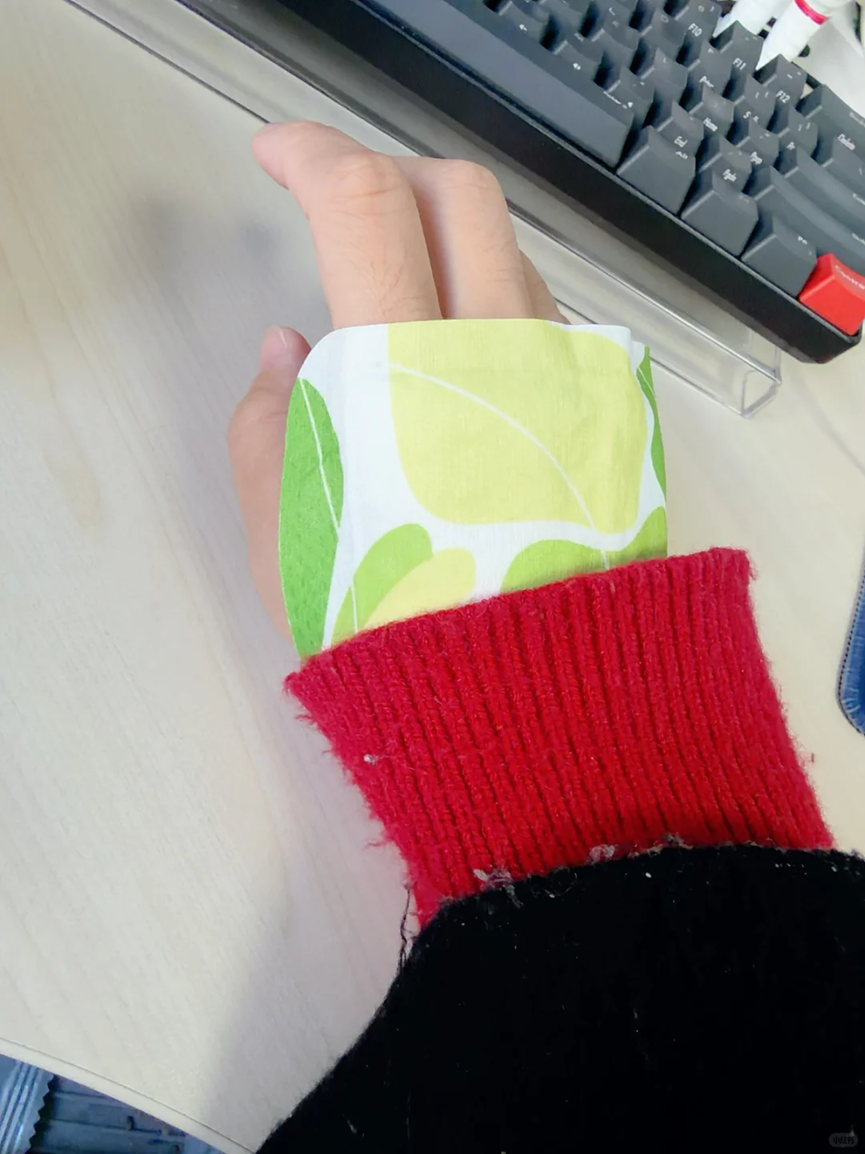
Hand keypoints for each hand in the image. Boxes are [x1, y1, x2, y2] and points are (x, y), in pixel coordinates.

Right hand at [229, 121, 563, 638]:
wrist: (523, 696)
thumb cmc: (387, 623)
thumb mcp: (283, 533)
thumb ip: (267, 422)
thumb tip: (289, 347)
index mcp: (405, 371)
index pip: (363, 203)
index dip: (311, 153)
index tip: (277, 155)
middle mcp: (504, 350)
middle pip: (460, 192)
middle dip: (391, 178)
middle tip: (348, 217)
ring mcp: (570, 377)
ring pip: (514, 255)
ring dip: (452, 251)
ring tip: (408, 315)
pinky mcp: (610, 414)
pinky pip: (553, 321)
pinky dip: (500, 311)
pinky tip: (472, 370)